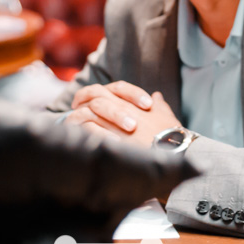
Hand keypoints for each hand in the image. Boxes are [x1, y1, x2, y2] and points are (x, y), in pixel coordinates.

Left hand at [65, 81, 181, 148]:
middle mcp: (122, 110)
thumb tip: (157, 96)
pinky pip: (88, 131)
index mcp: (133, 103)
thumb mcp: (167, 117)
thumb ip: (160, 105)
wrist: (172, 154)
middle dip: (81, 98)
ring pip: (86, 113)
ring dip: (76, 116)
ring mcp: (113, 125)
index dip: (99, 91)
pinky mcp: (108, 141)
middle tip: (75, 105)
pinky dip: (80, 131)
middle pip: (94, 96)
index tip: (89, 97)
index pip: (113, 89)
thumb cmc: (172, 137)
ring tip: (71, 122)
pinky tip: (76, 136)